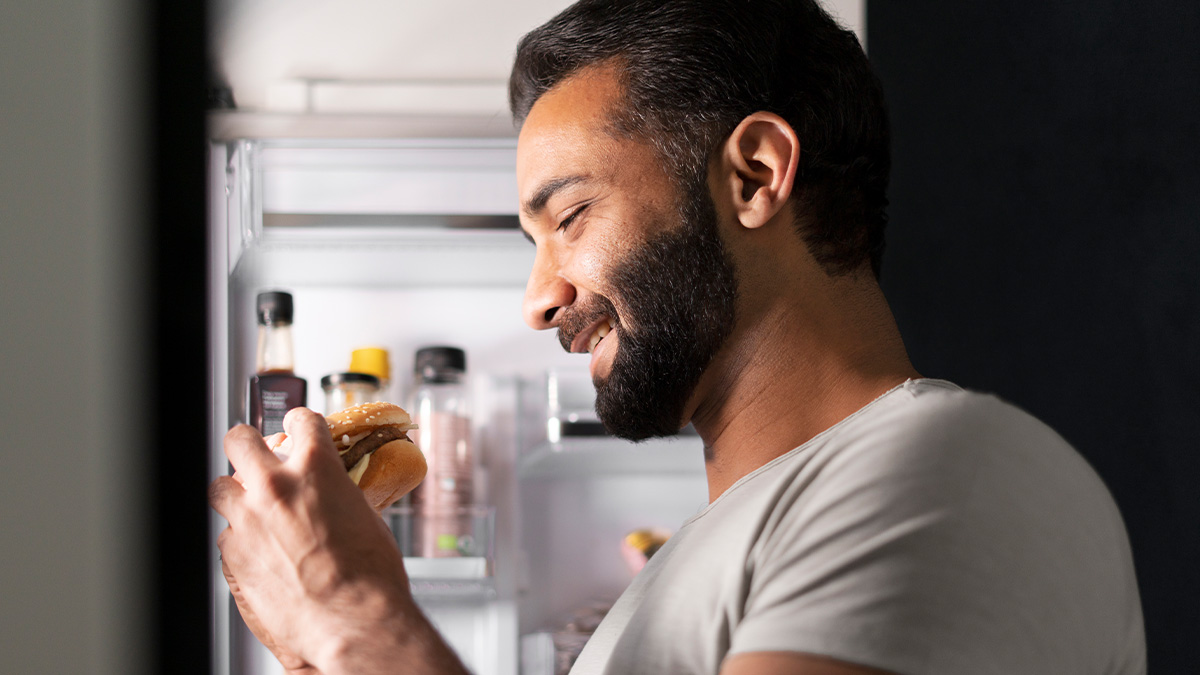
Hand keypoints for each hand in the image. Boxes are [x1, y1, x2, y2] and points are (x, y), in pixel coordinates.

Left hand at [210, 407, 435, 672]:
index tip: (298, 429)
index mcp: (316, 467)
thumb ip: (339, 493)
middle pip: (240, 439)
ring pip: (220, 487)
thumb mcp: (366, 516)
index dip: (301, 423)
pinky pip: (226, 533)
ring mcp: (248, 518)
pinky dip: (240, 537)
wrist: (351, 619)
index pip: (301, 421)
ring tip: (250, 505)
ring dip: (236, 492)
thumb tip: (335, 493)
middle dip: (248, 443)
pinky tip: (259, 549)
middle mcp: (275, 485)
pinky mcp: (233, 553)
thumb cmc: (369, 575)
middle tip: (256, 452)